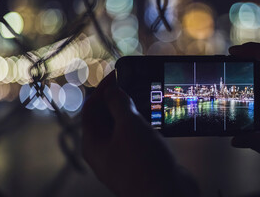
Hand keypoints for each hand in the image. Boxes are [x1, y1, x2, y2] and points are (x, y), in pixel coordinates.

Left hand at [82, 72, 198, 196]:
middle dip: (117, 98)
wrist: (167, 195)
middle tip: (131, 83)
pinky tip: (153, 116)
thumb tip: (113, 90)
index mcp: (93, 143)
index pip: (91, 108)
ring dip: (131, 111)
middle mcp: (105, 151)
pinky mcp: (139, 162)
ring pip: (123, 127)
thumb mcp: (128, 125)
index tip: (116, 74)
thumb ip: (119, 104)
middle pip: (105, 117)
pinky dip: (142, 124)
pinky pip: (136, 137)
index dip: (102, 89)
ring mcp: (122, 158)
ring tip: (144, 96)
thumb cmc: (143, 162)